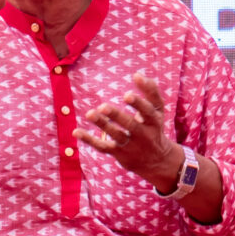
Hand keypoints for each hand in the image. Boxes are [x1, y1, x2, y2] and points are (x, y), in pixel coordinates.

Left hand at [80, 72, 179, 186]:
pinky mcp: (118, 153)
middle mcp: (143, 135)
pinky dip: (89, 140)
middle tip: (103, 106)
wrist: (156, 161)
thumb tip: (137, 74)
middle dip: (116, 116)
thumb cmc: (154, 128)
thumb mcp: (158, 111)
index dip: (138, 104)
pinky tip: (76, 132)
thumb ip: (151, 91)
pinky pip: (103, 147)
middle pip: (130, 125)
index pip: (147, 112)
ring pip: (115, 135)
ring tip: (89, 113)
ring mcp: (130, 145)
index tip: (126, 95)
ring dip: (102, 125)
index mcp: (154, 121)